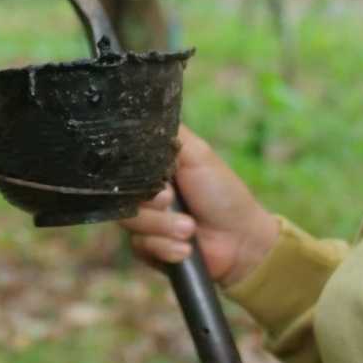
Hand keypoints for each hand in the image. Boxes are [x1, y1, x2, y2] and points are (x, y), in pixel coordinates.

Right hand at [118, 124, 279, 287]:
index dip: (135, 175)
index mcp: (153, 170)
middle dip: (151, 205)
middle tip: (173, 202)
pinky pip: (140, 247)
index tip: (161, 184)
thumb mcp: (198, 154)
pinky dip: (165, 248)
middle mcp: (145, 194)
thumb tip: (142, 114)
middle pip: (121, 196)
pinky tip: (186, 249)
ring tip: (190, 229)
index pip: (124, 167)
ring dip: (164, 228)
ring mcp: (145, 222)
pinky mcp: (148, 249)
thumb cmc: (223, 193)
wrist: (241, 241)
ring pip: (131, 223)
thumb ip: (169, 134)